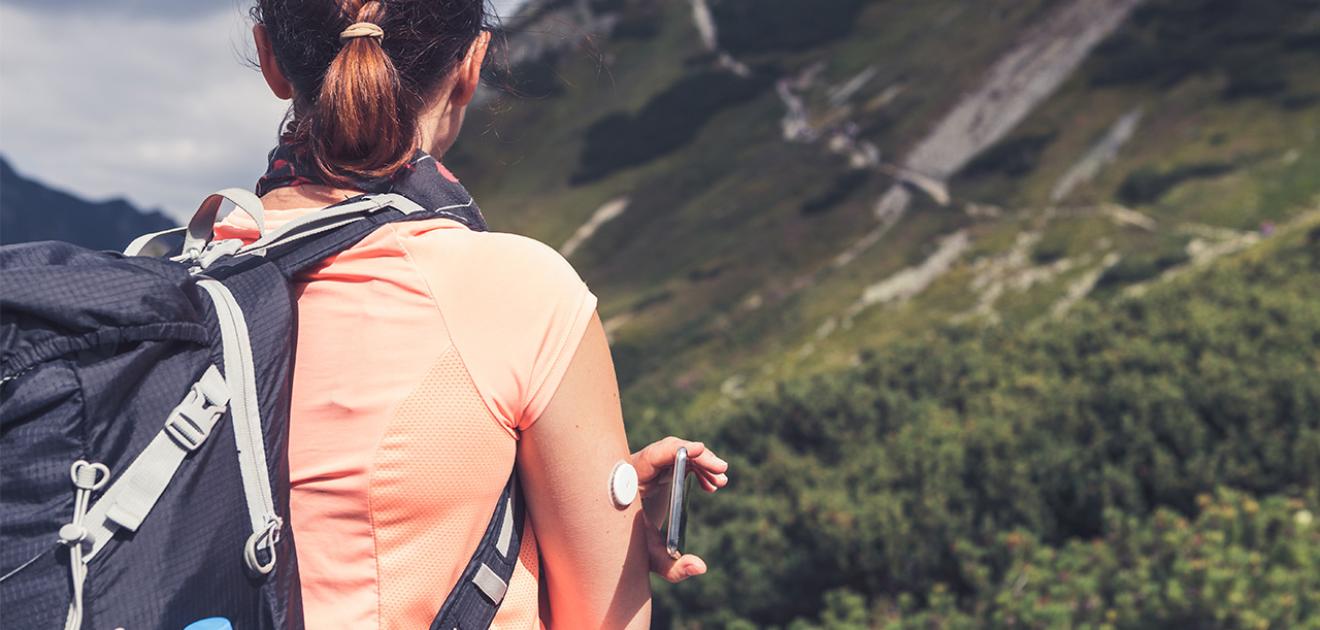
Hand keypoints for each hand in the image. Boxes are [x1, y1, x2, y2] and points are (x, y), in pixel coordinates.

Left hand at [629, 437, 729, 582]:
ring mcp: (647, 467)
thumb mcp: (650, 559)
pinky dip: (697, 468)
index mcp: (629, 485)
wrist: (617, 541)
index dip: (673, 450)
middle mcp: (636, 470)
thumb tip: (702, 567)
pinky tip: (711, 486)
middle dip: (697, 457)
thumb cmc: (630, 549)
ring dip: (701, 464)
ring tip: (720, 482)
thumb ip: (674, 569)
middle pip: (668, 450)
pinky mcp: (656, 469)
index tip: (699, 450)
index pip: (650, 457)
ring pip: (677, 453)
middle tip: (721, 470)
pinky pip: (678, 460)